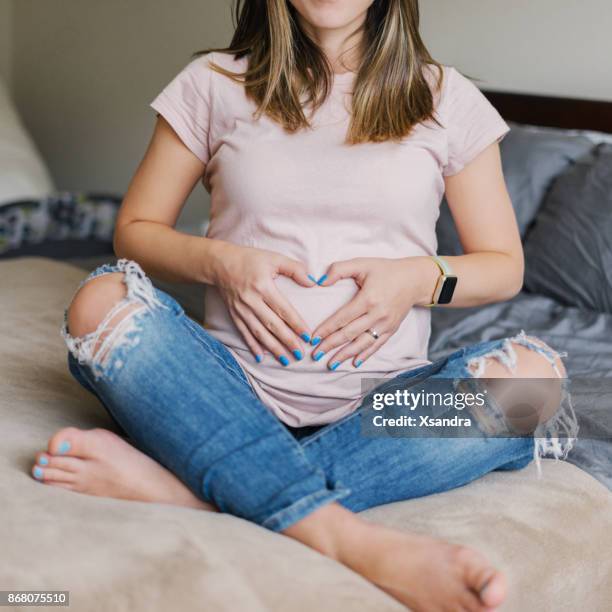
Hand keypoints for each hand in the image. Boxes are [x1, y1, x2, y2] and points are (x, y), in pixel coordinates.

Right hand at [212, 242, 314, 364]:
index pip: (284, 310)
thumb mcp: (274, 258)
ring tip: (285, 360)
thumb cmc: (250, 259)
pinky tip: (261, 357)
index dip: (296, 325)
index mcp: (263, 287)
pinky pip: (244, 333)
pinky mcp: (234, 314)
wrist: (220, 263)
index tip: (308, 337)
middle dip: (287, 341)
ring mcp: (241, 310)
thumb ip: (295, 269)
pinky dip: (252, 346)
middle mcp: (251, 301)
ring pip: (259, 333)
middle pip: (272, 325)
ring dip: (272, 348)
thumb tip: (312, 282)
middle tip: (300, 354)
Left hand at [310, 257, 438, 368]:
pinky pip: (376, 345)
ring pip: (362, 343)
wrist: (415, 279)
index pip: (342, 318)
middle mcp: (377, 314)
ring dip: (345, 355)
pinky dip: (365, 355)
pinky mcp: (392, 329)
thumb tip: (320, 280)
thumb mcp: (362, 263)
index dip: (327, 329)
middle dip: (331, 346)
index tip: (314, 338)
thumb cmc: (386, 270)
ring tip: (330, 364)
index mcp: (368, 298)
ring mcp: (386, 324)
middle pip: (350, 334)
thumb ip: (339, 269)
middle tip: (316, 354)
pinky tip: (354, 363)